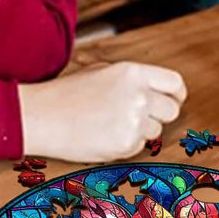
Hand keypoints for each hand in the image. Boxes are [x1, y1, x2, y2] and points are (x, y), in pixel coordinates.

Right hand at [19, 62, 186, 161]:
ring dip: (140, 130)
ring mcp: (134, 121)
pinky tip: (103, 135)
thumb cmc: (67, 93)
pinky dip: (126, 144)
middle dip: (160, 115)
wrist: (42, 116)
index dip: (176, 95)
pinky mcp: (126, 144)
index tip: (173, 101)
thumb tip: (157, 91)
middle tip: (140, 117)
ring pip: (156, 130)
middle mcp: (139, 95)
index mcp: (134, 73)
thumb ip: (133, 79)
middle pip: (171, 110)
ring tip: (111, 124)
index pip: (174, 83)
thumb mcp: (102, 71)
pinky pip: (139, 146)